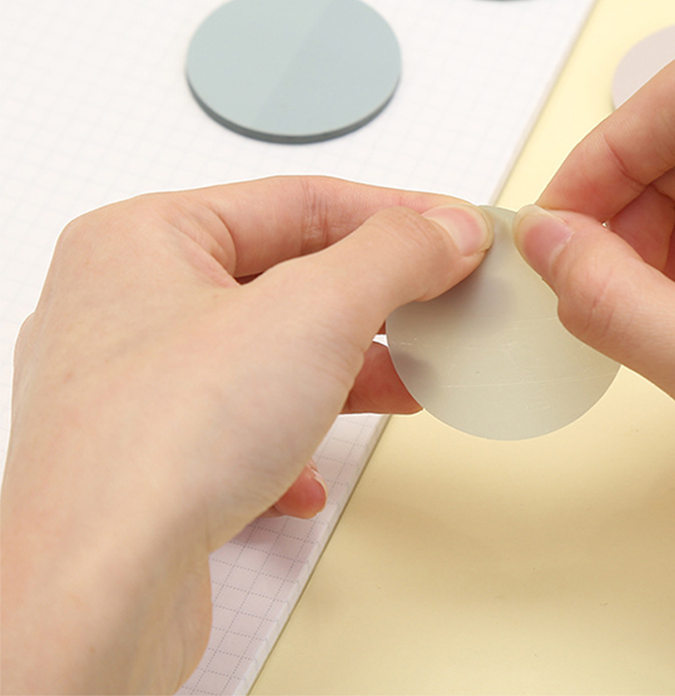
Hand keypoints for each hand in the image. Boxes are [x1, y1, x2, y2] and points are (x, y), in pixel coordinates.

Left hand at [0, 177, 492, 694]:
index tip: (453, 230)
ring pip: (271, 353)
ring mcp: (134, 385)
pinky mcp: (148, 457)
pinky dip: (296, 437)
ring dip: (350, 370)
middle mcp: (128, 304)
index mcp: (144, 238)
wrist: (95, 599)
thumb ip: (394, 254)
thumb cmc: (159, 447)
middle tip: (441, 303)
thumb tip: (445, 229)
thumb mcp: (314, 313)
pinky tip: (313, 473)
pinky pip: (242, 423)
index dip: (394, 213)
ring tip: (410, 382)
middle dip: (378, 299)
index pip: (299, 201)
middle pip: (288, 276)